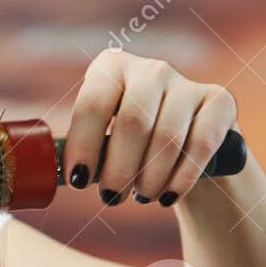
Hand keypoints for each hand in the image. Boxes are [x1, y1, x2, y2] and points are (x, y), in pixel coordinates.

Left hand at [63, 48, 238, 207]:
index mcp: (112, 69)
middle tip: (112, 197)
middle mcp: (150, 69)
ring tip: (141, 197)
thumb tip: (45, 175)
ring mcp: (187, 83)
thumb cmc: (132, 149)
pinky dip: (181, 178)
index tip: (77, 181)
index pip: (93, 104)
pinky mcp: (220, 103)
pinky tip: (168, 196)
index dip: (84, 145)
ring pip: (167, 138)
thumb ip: (81, 152)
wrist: (187, 147)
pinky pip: (200, 144)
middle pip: (133, 123)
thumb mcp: (103, 143)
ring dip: (150, 178)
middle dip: (119, 169)